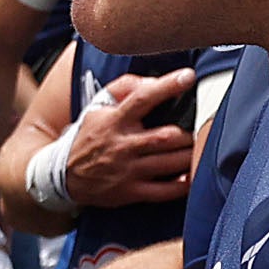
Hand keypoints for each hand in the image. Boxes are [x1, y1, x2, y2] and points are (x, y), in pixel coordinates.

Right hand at [64, 69, 196, 207]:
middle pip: (166, 136)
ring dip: (191, 154)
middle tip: (203, 124)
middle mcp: (123, 146)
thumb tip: (154, 81)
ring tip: (199, 146)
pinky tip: (191, 174)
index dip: (167, 86)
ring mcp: (128, 171)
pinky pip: (166, 190)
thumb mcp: (98, 106)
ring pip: (170, 162)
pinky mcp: (132, 192)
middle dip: (189, 130)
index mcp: (115, 121)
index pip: (142, 99)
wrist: (65, 176)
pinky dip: (184, 183)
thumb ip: (125, 88)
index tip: (188, 76)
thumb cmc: (89, 137)